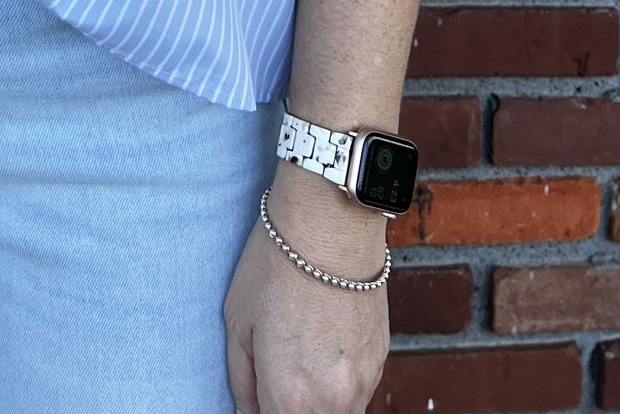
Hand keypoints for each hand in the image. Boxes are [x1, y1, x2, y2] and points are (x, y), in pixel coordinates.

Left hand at [223, 173, 389, 413]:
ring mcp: (362, 384)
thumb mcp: (238, 321)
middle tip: (276, 372)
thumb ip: (242, 379)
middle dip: (288, 407)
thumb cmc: (276, 266)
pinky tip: (324, 348)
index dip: (261, 411)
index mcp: (288, 397)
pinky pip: (358, 393)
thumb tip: (248, 410)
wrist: (330, 225)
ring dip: (317, 403)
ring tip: (300, 359)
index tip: (258, 393)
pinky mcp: (381, 361)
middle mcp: (330, 402)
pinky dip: (340, 386)